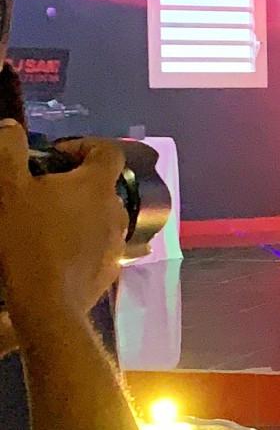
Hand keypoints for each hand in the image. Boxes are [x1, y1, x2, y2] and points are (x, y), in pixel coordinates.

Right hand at [0, 121, 127, 325]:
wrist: (47, 302)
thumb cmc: (28, 239)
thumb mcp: (8, 188)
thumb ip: (9, 151)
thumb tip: (11, 127)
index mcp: (98, 185)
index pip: (107, 151)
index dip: (83, 145)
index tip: (55, 155)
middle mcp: (117, 210)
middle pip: (102, 186)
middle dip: (74, 183)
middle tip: (41, 190)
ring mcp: (118, 242)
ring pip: (100, 217)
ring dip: (78, 213)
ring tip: (46, 222)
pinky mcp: (112, 269)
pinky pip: (99, 245)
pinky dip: (81, 241)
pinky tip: (55, 251)